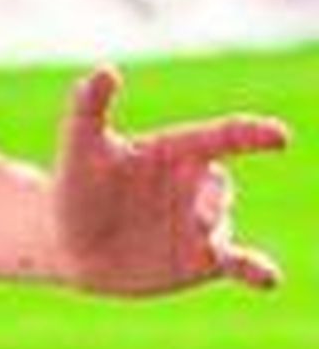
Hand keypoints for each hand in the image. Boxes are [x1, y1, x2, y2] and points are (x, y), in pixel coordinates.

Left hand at [53, 68, 288, 296]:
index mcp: (177, 150)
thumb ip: (89, 109)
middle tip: (191, 215)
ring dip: (212, 232)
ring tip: (189, 239)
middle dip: (210, 200)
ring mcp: (201, 223)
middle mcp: (195, 184)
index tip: (280, 136)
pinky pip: (239, 264)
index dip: (253, 134)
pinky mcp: (202, 260)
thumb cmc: (74, 187)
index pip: (224, 136)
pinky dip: (256, 269)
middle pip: (221, 187)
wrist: (67, 243)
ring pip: (224, 223)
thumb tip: (104, 69)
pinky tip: (270, 279)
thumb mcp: (80, 148)